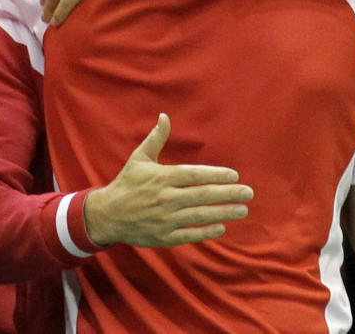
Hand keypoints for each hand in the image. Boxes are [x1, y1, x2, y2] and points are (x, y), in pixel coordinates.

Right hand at [84, 113, 252, 247]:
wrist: (105, 215)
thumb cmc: (127, 183)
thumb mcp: (139, 158)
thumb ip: (156, 139)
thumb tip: (165, 116)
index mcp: (162, 178)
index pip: (194, 176)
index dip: (216, 175)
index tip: (235, 175)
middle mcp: (165, 198)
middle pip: (202, 195)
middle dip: (227, 194)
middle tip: (248, 193)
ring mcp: (164, 219)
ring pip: (198, 215)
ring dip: (223, 213)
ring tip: (242, 210)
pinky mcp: (162, 237)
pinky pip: (187, 234)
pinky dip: (205, 232)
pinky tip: (221, 227)